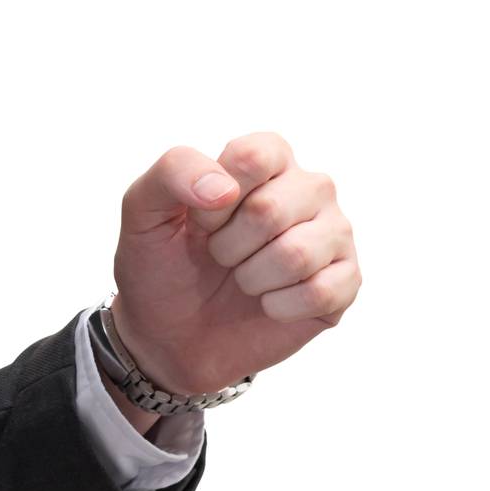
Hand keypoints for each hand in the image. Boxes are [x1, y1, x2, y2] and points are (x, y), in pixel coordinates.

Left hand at [110, 132, 360, 396]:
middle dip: (226, 246)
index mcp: (267, 159)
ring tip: (241, 279)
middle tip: (219, 256)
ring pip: (297, 254)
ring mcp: (334, 234)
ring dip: (251, 278)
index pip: (255, 155)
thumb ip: (172, 172)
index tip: (199, 223)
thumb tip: (224, 188)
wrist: (171, 335)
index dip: (214, 201)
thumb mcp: (143, 212)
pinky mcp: (346, 282)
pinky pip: (321, 293)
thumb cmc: (163, 265)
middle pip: (270, 209)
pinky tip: (266, 304)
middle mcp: (309, 188)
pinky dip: (278, 307)